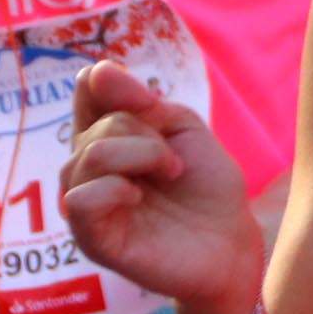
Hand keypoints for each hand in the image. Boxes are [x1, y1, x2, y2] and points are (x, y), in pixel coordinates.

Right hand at [59, 60, 263, 312]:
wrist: (231, 241)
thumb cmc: (207, 188)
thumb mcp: (184, 131)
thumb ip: (142, 102)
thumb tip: (94, 71)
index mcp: (108, 138)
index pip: (87, 93)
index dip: (111, 84)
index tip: (150, 102)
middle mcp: (87, 170)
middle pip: (98, 126)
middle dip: (146, 133)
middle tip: (176, 162)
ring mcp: (85, 205)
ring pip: (89, 157)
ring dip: (141, 156)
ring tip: (170, 174)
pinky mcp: (92, 239)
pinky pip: (81, 200)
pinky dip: (115, 188)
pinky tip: (138, 197)